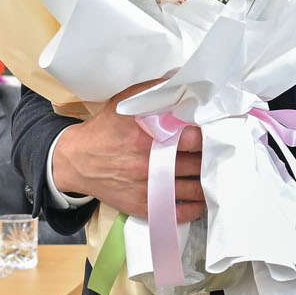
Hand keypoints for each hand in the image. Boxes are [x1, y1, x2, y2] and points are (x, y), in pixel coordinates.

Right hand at [50, 82, 204, 221]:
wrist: (76, 160)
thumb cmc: (104, 129)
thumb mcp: (125, 103)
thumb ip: (154, 91)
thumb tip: (183, 82)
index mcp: (147, 137)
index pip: (193, 138)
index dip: (208, 135)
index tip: (216, 131)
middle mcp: (149, 165)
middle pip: (197, 163)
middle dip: (211, 157)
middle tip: (219, 152)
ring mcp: (147, 188)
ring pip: (193, 188)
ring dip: (208, 181)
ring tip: (215, 172)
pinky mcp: (143, 206)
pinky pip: (179, 211)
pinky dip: (195, 206)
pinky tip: (202, 198)